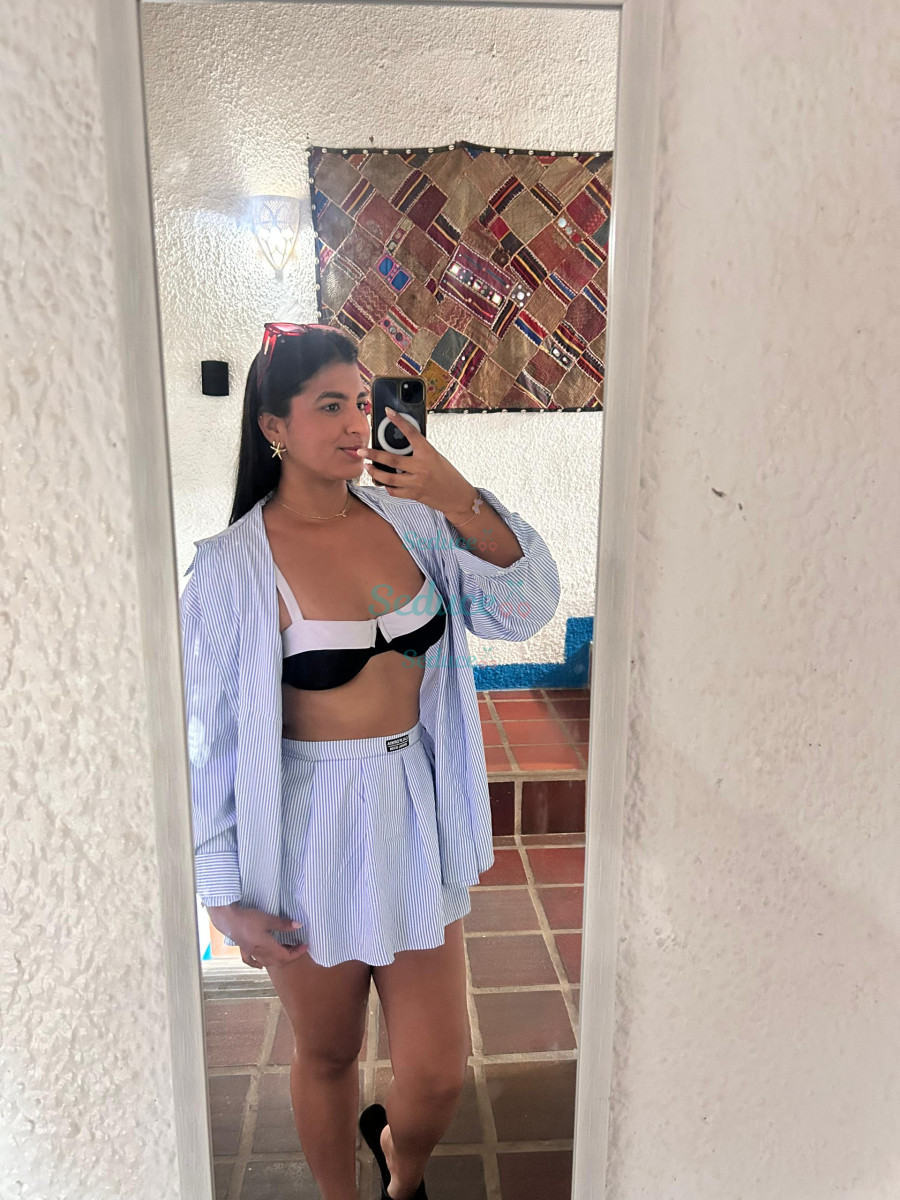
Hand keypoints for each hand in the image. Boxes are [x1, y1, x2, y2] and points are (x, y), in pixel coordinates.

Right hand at [207, 904, 308, 968]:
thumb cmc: (249, 919)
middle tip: (297, 945)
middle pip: (278, 961)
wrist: (228, 919)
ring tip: (285, 949)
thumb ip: (284, 924)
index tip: (305, 946)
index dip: (297, 953)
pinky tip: (261, 965)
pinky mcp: (243, 949)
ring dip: (278, 958)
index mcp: (267, 948)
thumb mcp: (268, 919)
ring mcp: (251, 952)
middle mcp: (260, 953)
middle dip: (290, 955)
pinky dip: (258, 964)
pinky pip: (251, 961)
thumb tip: (299, 926)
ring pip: (267, 962)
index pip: (286, 956)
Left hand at [358, 407, 478, 522]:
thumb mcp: (436, 458)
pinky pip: (394, 491)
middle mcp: (421, 468)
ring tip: (367, 467)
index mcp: (429, 453)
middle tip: (361, 451)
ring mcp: (417, 483)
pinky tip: (384, 482)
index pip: (412, 433)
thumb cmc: (448, 474)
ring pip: (388, 478)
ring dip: (375, 472)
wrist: (457, 497)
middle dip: (373, 455)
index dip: (400, 421)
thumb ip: (420, 452)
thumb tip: (401, 444)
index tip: (389, 412)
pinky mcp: (414, 495)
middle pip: (392, 459)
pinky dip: (387, 486)